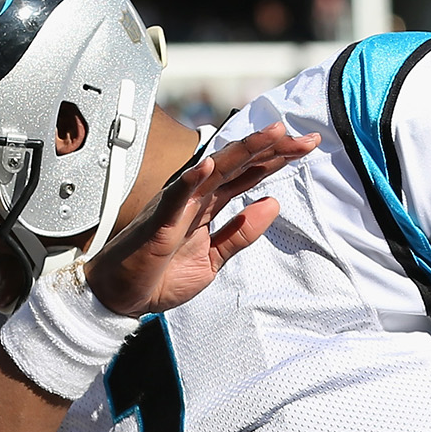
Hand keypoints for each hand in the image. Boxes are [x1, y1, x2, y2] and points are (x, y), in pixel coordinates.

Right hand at [85, 122, 319, 316]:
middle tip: (305, 137)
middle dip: (272, 149)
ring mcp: (178, 205)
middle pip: (239, 164)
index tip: (308, 146)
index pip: (249, 173)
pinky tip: (207, 165)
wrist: (122, 296)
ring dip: (242, 150)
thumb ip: (240, 233)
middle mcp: (196, 197)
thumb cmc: (161, 274)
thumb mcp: (213, 258)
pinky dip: (191, 180)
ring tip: (270, 134)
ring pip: (214, 169)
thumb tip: (272, 204)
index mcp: (210, 204)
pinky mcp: (159, 222)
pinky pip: (176, 196)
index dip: (277, 158)